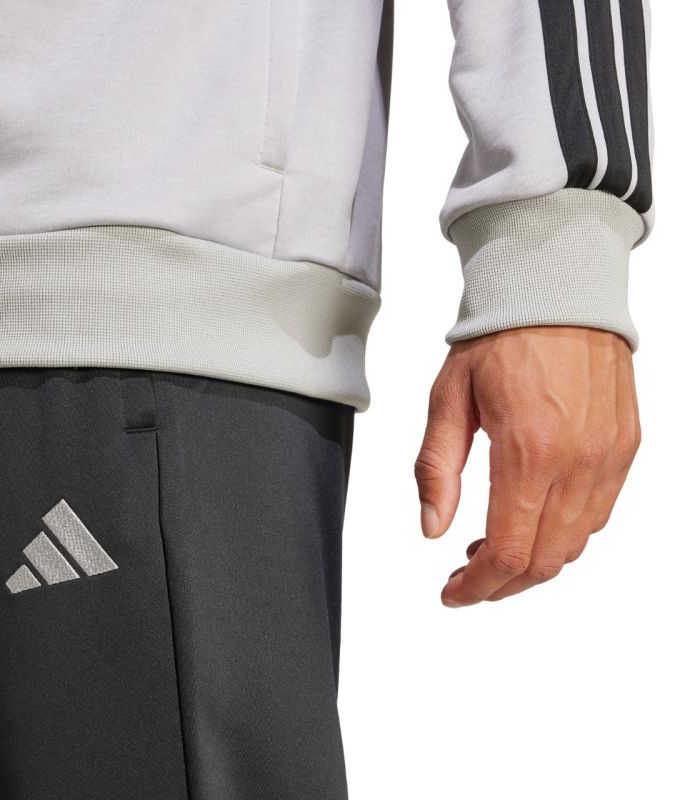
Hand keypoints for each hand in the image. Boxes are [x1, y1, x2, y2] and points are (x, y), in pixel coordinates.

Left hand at [414, 326, 640, 606]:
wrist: (555, 292)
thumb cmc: (500, 339)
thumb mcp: (448, 401)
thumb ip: (437, 470)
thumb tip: (432, 528)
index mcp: (528, 450)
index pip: (507, 550)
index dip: (477, 585)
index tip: (454, 592)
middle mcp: (578, 461)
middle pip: (545, 560)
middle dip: (502, 583)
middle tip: (468, 576)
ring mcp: (609, 457)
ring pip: (575, 544)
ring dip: (532, 561)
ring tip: (492, 546)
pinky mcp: (626, 447)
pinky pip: (599, 513)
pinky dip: (564, 533)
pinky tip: (532, 518)